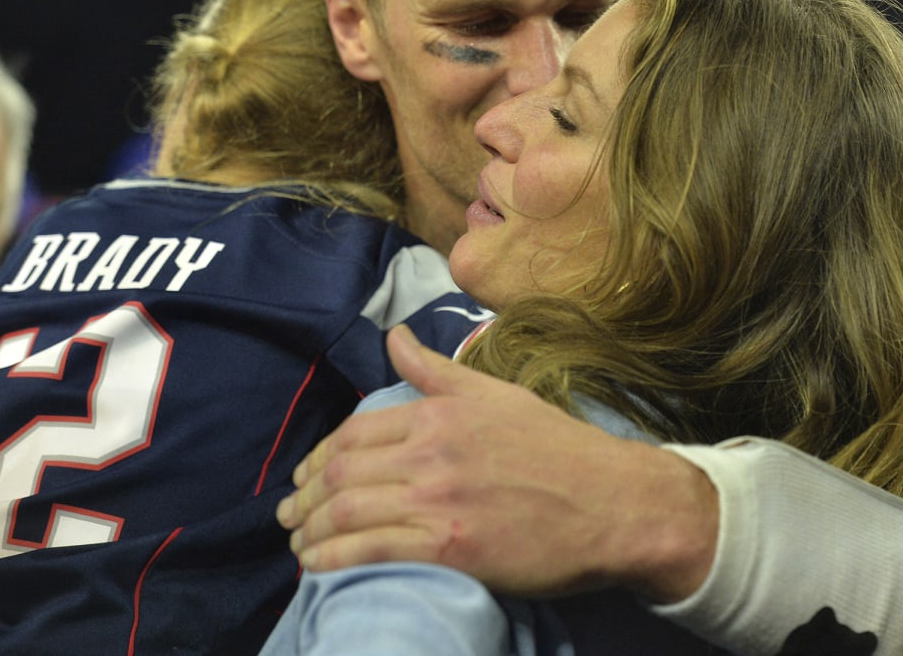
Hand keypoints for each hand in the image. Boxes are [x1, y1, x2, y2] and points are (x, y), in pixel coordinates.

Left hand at [278, 326, 717, 601]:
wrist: (613, 502)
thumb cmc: (557, 447)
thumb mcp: (496, 394)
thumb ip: (437, 370)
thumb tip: (394, 336)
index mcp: (440, 413)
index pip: (354, 433)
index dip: (318, 458)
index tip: (306, 476)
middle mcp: (433, 452)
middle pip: (342, 473)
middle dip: (304, 496)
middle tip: (289, 514)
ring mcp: (440, 500)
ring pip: (349, 511)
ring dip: (311, 530)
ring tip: (298, 542)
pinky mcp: (452, 547)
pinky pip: (375, 551)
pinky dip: (334, 558)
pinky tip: (317, 566)